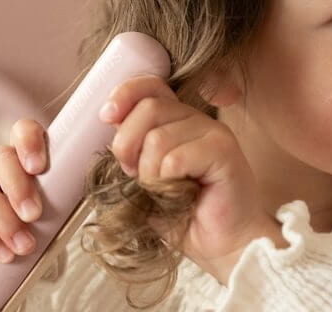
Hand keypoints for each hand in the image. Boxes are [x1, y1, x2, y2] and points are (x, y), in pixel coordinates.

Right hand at [0, 119, 47, 263]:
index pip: (23, 131)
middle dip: (19, 188)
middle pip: (1, 160)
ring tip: (23, 246)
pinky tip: (2, 253)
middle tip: (34, 215)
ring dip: (5, 222)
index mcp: (17, 152)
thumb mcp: (39, 203)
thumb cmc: (20, 218)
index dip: (30, 142)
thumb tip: (76, 205)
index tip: (39, 167)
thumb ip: (55, 197)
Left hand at [102, 76, 286, 283]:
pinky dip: (166, 183)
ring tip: (164, 193)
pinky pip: (175, 159)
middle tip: (135, 176)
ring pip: (157, 138)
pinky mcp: (224, 150)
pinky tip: (181, 195)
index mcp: (177, 119)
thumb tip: (110, 119)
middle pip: (148, 108)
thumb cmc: (184, 215)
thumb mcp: (145, 178)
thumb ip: (131, 147)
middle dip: (127, 145)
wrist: (222, 246)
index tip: (106, 115)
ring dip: (149, 174)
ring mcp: (213, 131)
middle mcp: (196, 118)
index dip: (125, 94)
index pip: (150, 85)